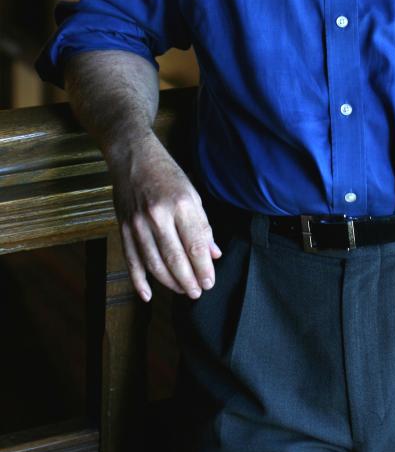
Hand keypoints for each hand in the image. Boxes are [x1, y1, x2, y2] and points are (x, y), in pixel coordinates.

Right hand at [106, 132, 221, 301]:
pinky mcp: (124, 228)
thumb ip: (202, 225)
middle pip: (175, 258)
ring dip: (169, 282)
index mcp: (180, 204)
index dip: (203, 267)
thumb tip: (214, 253)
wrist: (133, 156)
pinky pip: (131, 260)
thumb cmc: (166, 173)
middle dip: (188, 280)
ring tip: (182, 291)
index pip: (195, 244)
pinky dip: (139, 280)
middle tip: (197, 292)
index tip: (210, 281)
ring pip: (154, 264)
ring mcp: (138, 224)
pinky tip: (148, 295)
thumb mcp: (191, 193)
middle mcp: (158, 216)